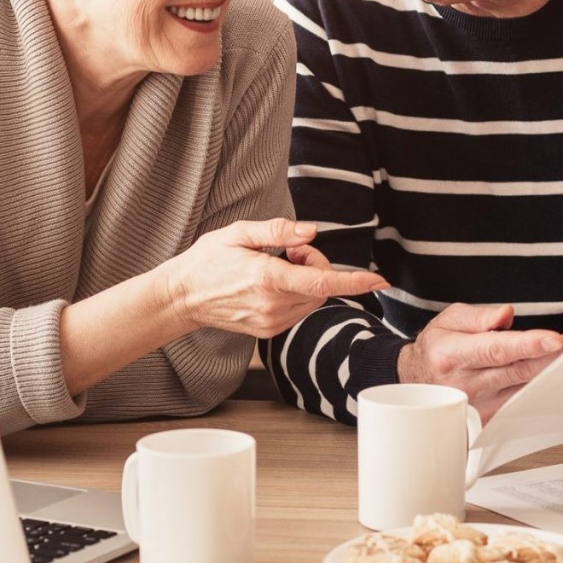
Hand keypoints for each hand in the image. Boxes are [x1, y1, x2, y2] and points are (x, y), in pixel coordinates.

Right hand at [167, 219, 387, 338]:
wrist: (183, 298)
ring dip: (307, 280)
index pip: (322, 283)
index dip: (354, 282)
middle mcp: (272, 305)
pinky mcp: (269, 330)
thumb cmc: (208, 260)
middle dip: (315, 264)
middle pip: (322, 287)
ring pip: (314, 299)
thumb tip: (311, 231)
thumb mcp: (238, 233)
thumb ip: (276, 231)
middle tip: (287, 250)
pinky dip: (297, 293)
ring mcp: (271, 322)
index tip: (379, 280)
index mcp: (267, 279)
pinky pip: (300, 310)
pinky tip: (272, 283)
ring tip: (276, 266)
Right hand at [397, 304, 562, 422]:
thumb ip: (479, 316)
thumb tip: (506, 314)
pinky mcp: (492, 418)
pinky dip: (545, 385)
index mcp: (452, 355)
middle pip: (518, 371)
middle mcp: (467, 384)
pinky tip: (561, 370)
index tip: (554, 339)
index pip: (495, 349)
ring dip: (555, 369)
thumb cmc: (437, 348)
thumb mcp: (449, 320)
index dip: (527, 344)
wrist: (418, 383)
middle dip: (552, 355)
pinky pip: (525, 401)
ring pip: (526, 388)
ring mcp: (480, 405)